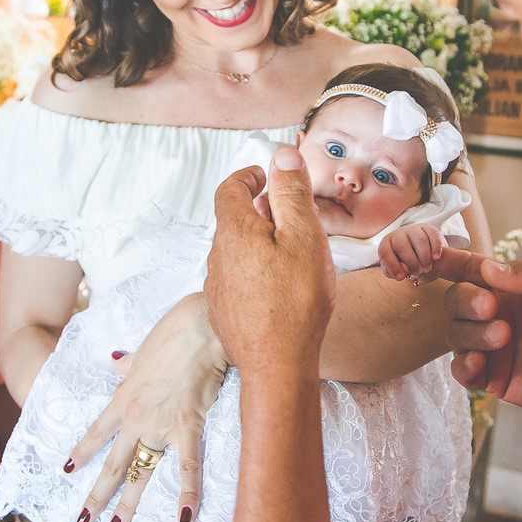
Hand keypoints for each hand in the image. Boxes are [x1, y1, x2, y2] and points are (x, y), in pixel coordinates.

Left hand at [65, 292, 228, 521]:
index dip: (82, 452)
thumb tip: (115, 361)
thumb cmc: (173, 332)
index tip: (68, 470)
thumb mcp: (141, 349)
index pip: (97, 432)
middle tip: (83, 520)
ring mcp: (160, 423)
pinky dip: (188, 491)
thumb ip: (128, 363)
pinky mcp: (188, 424)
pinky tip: (186, 516)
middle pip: (113, 463)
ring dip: (127, 503)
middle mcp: (136, 416)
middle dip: (97, 494)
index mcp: (124, 397)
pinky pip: (188, 465)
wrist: (199, 325)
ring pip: (141, 471)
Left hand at [207, 148, 334, 378]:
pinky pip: (238, 279)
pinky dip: (256, 271)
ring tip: (291, 253)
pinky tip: (280, 287)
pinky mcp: (225, 312)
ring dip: (258, 242)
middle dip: (260, 210)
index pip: (230, 188)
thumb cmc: (296, 300)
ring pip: (236, 251)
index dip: (248, 176)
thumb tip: (282, 155)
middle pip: (233, 220)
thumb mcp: (303, 236)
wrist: (277, 366)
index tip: (266, 175)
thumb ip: (291, 193)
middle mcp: (218, 256)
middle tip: (290, 214)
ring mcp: (218, 287)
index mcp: (234, 231)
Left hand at [378, 223, 445, 280]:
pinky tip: (436, 258)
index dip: (393, 265)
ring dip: (425, 258)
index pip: (385, 252)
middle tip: (419, 272)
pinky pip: (433, 235)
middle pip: (402, 246)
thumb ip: (393, 272)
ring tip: (427, 268)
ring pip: (420, 240)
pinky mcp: (428, 228)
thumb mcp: (395, 270)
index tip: (402, 277)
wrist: (420, 255)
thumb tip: (404, 271)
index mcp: (386, 244)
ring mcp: (413, 230)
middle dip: (412, 263)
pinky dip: (436, 248)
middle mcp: (398, 234)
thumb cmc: (404, 264)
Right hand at [432, 249, 521, 425]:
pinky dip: (463, 365)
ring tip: (503, 337)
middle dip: (466, 302)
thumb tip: (489, 268)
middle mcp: (496, 313)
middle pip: (455, 300)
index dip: (446, 262)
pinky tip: (480, 364)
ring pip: (455, 334)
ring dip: (471, 334)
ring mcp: (493, 346)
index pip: (470, 269)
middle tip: (492, 309)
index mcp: (511, 287)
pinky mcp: (494, 377)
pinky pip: (461, 370)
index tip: (431, 260)